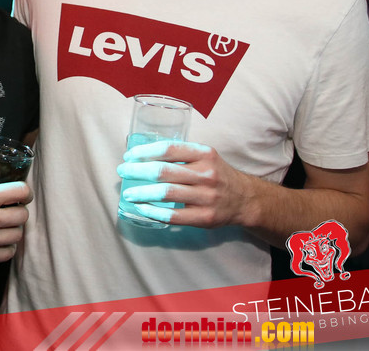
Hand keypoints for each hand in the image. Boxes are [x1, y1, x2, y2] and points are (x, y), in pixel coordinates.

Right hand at [0, 162, 31, 266]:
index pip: (21, 191)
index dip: (25, 192)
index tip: (23, 195)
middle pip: (23, 215)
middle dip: (19, 211)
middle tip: (11, 211)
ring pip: (18, 234)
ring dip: (13, 230)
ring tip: (4, 227)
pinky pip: (9, 252)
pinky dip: (6, 247)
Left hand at [117, 140, 254, 228]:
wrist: (245, 199)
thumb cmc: (216, 174)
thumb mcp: (205, 156)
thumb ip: (181, 154)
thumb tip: (142, 155)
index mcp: (205, 154)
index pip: (168, 149)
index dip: (144, 152)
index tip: (129, 156)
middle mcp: (207, 174)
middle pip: (163, 171)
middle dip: (137, 171)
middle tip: (123, 172)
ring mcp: (207, 197)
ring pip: (166, 194)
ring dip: (141, 193)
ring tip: (128, 193)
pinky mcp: (205, 218)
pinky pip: (173, 216)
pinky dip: (153, 212)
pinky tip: (142, 208)